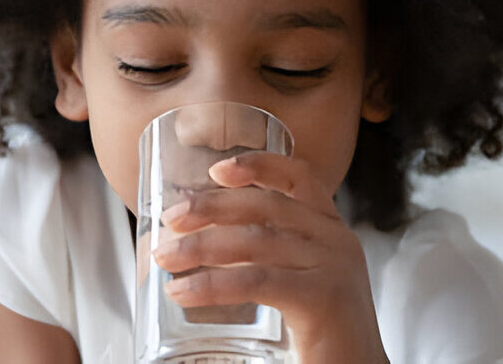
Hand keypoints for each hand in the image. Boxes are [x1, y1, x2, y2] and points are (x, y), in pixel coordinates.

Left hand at [153, 152, 388, 363]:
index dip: (260, 165)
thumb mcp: (301, 283)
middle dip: (212, 206)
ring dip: (200, 246)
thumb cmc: (324, 337)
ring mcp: (333, 267)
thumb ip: (268, 260)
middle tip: (171, 218)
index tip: (217, 169)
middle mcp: (337, 242)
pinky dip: (212, 284)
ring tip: (164, 258)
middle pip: (267, 205)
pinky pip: (256, 280)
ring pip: (255, 242)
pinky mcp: (322, 298)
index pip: (301, 178)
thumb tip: (195, 246)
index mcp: (333, 232)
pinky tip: (183, 291)